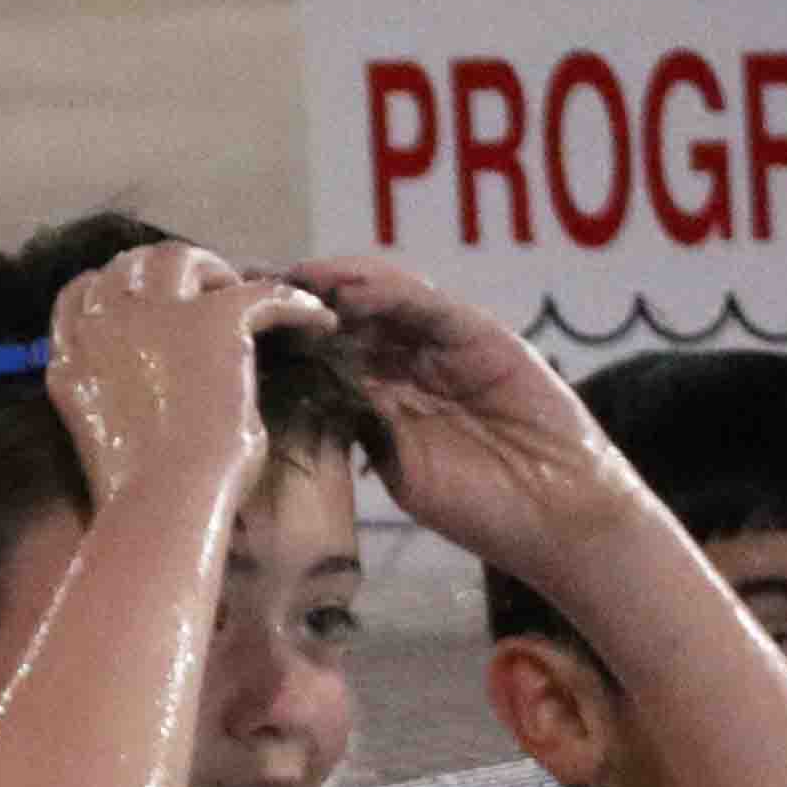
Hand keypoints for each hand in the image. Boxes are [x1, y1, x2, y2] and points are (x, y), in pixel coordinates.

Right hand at [44, 240, 336, 506]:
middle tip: (199, 291)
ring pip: (182, 257)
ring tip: (238, 294)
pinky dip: (295, 303)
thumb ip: (109, 389)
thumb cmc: (135, 493)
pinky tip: (317, 320)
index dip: (113, 289)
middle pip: (130, 265)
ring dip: (212, 270)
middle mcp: (104, 327)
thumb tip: (146, 380)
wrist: (163, 500)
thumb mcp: (99, 430)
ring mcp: (156, 317)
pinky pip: (264, 292)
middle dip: (163, 269)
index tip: (143, 302)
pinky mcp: (214, 321)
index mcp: (70, 359)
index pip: (80, 294)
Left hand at [280, 252, 648, 571]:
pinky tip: (347, 288)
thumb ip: (356, 428)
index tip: (234, 330)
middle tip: (247, 287)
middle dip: (299, 301)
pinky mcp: (481, 335)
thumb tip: (296, 406)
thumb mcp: (396, 467)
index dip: (285, 338)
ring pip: (384, 300)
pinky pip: (428, 305)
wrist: (551, 511)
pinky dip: (388, 293)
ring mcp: (447, 345)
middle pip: (349, 317)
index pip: (328, 353)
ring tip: (289, 276)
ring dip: (335, 284)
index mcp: (388, 394)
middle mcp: (413, 362)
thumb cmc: (478, 505)